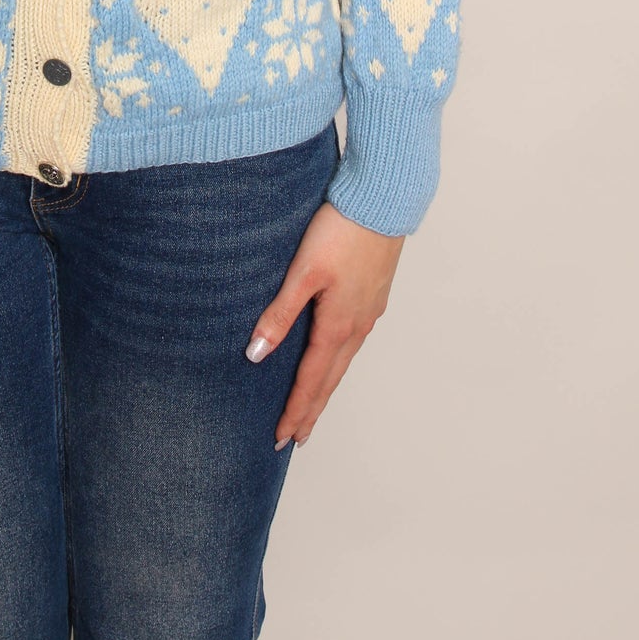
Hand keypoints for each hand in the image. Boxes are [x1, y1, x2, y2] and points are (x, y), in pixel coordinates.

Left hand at [247, 200, 403, 449]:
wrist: (382, 201)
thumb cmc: (340, 231)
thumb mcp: (303, 272)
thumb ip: (279, 313)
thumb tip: (256, 354)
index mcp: (338, 325)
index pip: (312, 380)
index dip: (295, 410)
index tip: (281, 437)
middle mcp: (357, 326)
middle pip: (331, 379)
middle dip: (312, 410)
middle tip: (296, 438)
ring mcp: (369, 312)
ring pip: (344, 362)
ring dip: (326, 387)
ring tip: (313, 407)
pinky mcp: (374, 296)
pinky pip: (354, 342)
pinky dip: (339, 362)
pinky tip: (334, 357)